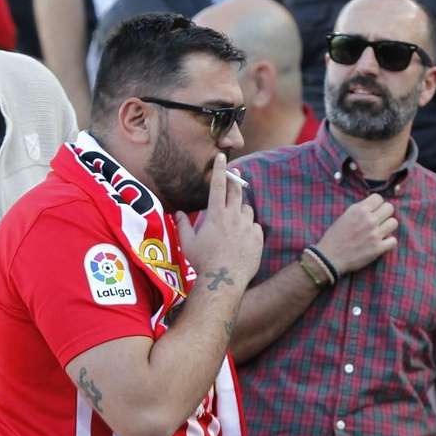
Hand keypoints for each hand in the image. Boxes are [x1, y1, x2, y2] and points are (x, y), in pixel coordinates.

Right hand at [175, 154, 262, 292]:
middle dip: (235, 179)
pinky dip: (249, 229)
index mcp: (216, 215)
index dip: (219, 169)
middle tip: (235, 173)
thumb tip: (178, 212)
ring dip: (241, 210)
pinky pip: (255, 227)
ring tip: (236, 219)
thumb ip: (183, 225)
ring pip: (247, 210)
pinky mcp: (258, 238)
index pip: (218, 185)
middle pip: (236, 191)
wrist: (224, 279)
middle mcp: (233, 217)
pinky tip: (243, 238)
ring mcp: (247, 227)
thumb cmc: (203, 262)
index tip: (221, 157)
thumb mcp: (188, 243)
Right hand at [315, 194, 398, 275]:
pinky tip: (381, 242)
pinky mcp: (378, 248)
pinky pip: (393, 241)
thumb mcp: (344, 216)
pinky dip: (388, 242)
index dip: (377, 203)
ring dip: (388, 226)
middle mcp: (370, 220)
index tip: (374, 209)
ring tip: (381, 230)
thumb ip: (359, 210)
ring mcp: (375, 234)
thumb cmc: (334, 237)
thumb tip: (371, 207)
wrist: (330, 257)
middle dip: (385, 213)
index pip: (379, 198)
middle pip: (390, 208)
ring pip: (394, 223)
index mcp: (360, 210)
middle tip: (379, 219)